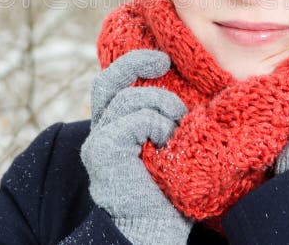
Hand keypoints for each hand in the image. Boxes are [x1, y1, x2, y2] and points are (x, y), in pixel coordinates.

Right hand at [81, 49, 192, 243]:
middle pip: (107, 83)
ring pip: (129, 99)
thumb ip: (163, 122)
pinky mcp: (104, 150)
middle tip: (163, 62)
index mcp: (113, 130)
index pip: (111, 85)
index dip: (132, 65)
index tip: (162, 60)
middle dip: (135, 64)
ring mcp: (99, 141)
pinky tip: (167, 143)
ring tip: (178, 127)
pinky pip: (135, 119)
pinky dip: (157, 124)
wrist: (153, 231)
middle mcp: (99, 132)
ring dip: (162, 105)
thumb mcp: (166, 149)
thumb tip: (190, 94)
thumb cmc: (168, 196)